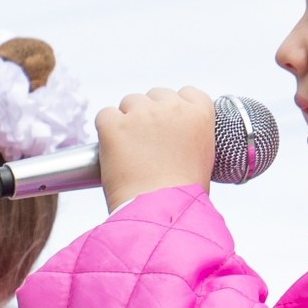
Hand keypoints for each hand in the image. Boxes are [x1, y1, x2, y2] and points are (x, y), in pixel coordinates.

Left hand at [94, 87, 219, 211]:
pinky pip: (105, 116)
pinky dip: (105, 132)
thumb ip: (190, 139)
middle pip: (154, 97)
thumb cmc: (184, 198)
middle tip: (145, 146)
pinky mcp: (114, 125)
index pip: (185, 94)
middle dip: (148, 116)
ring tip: (129, 154)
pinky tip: (112, 152)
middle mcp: (172, 107)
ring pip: (129, 103)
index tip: (168, 129)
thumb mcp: (203, 160)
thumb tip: (176, 140)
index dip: (173, 110)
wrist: (161, 214)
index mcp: (200, 113)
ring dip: (127, 122)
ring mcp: (141, 114)